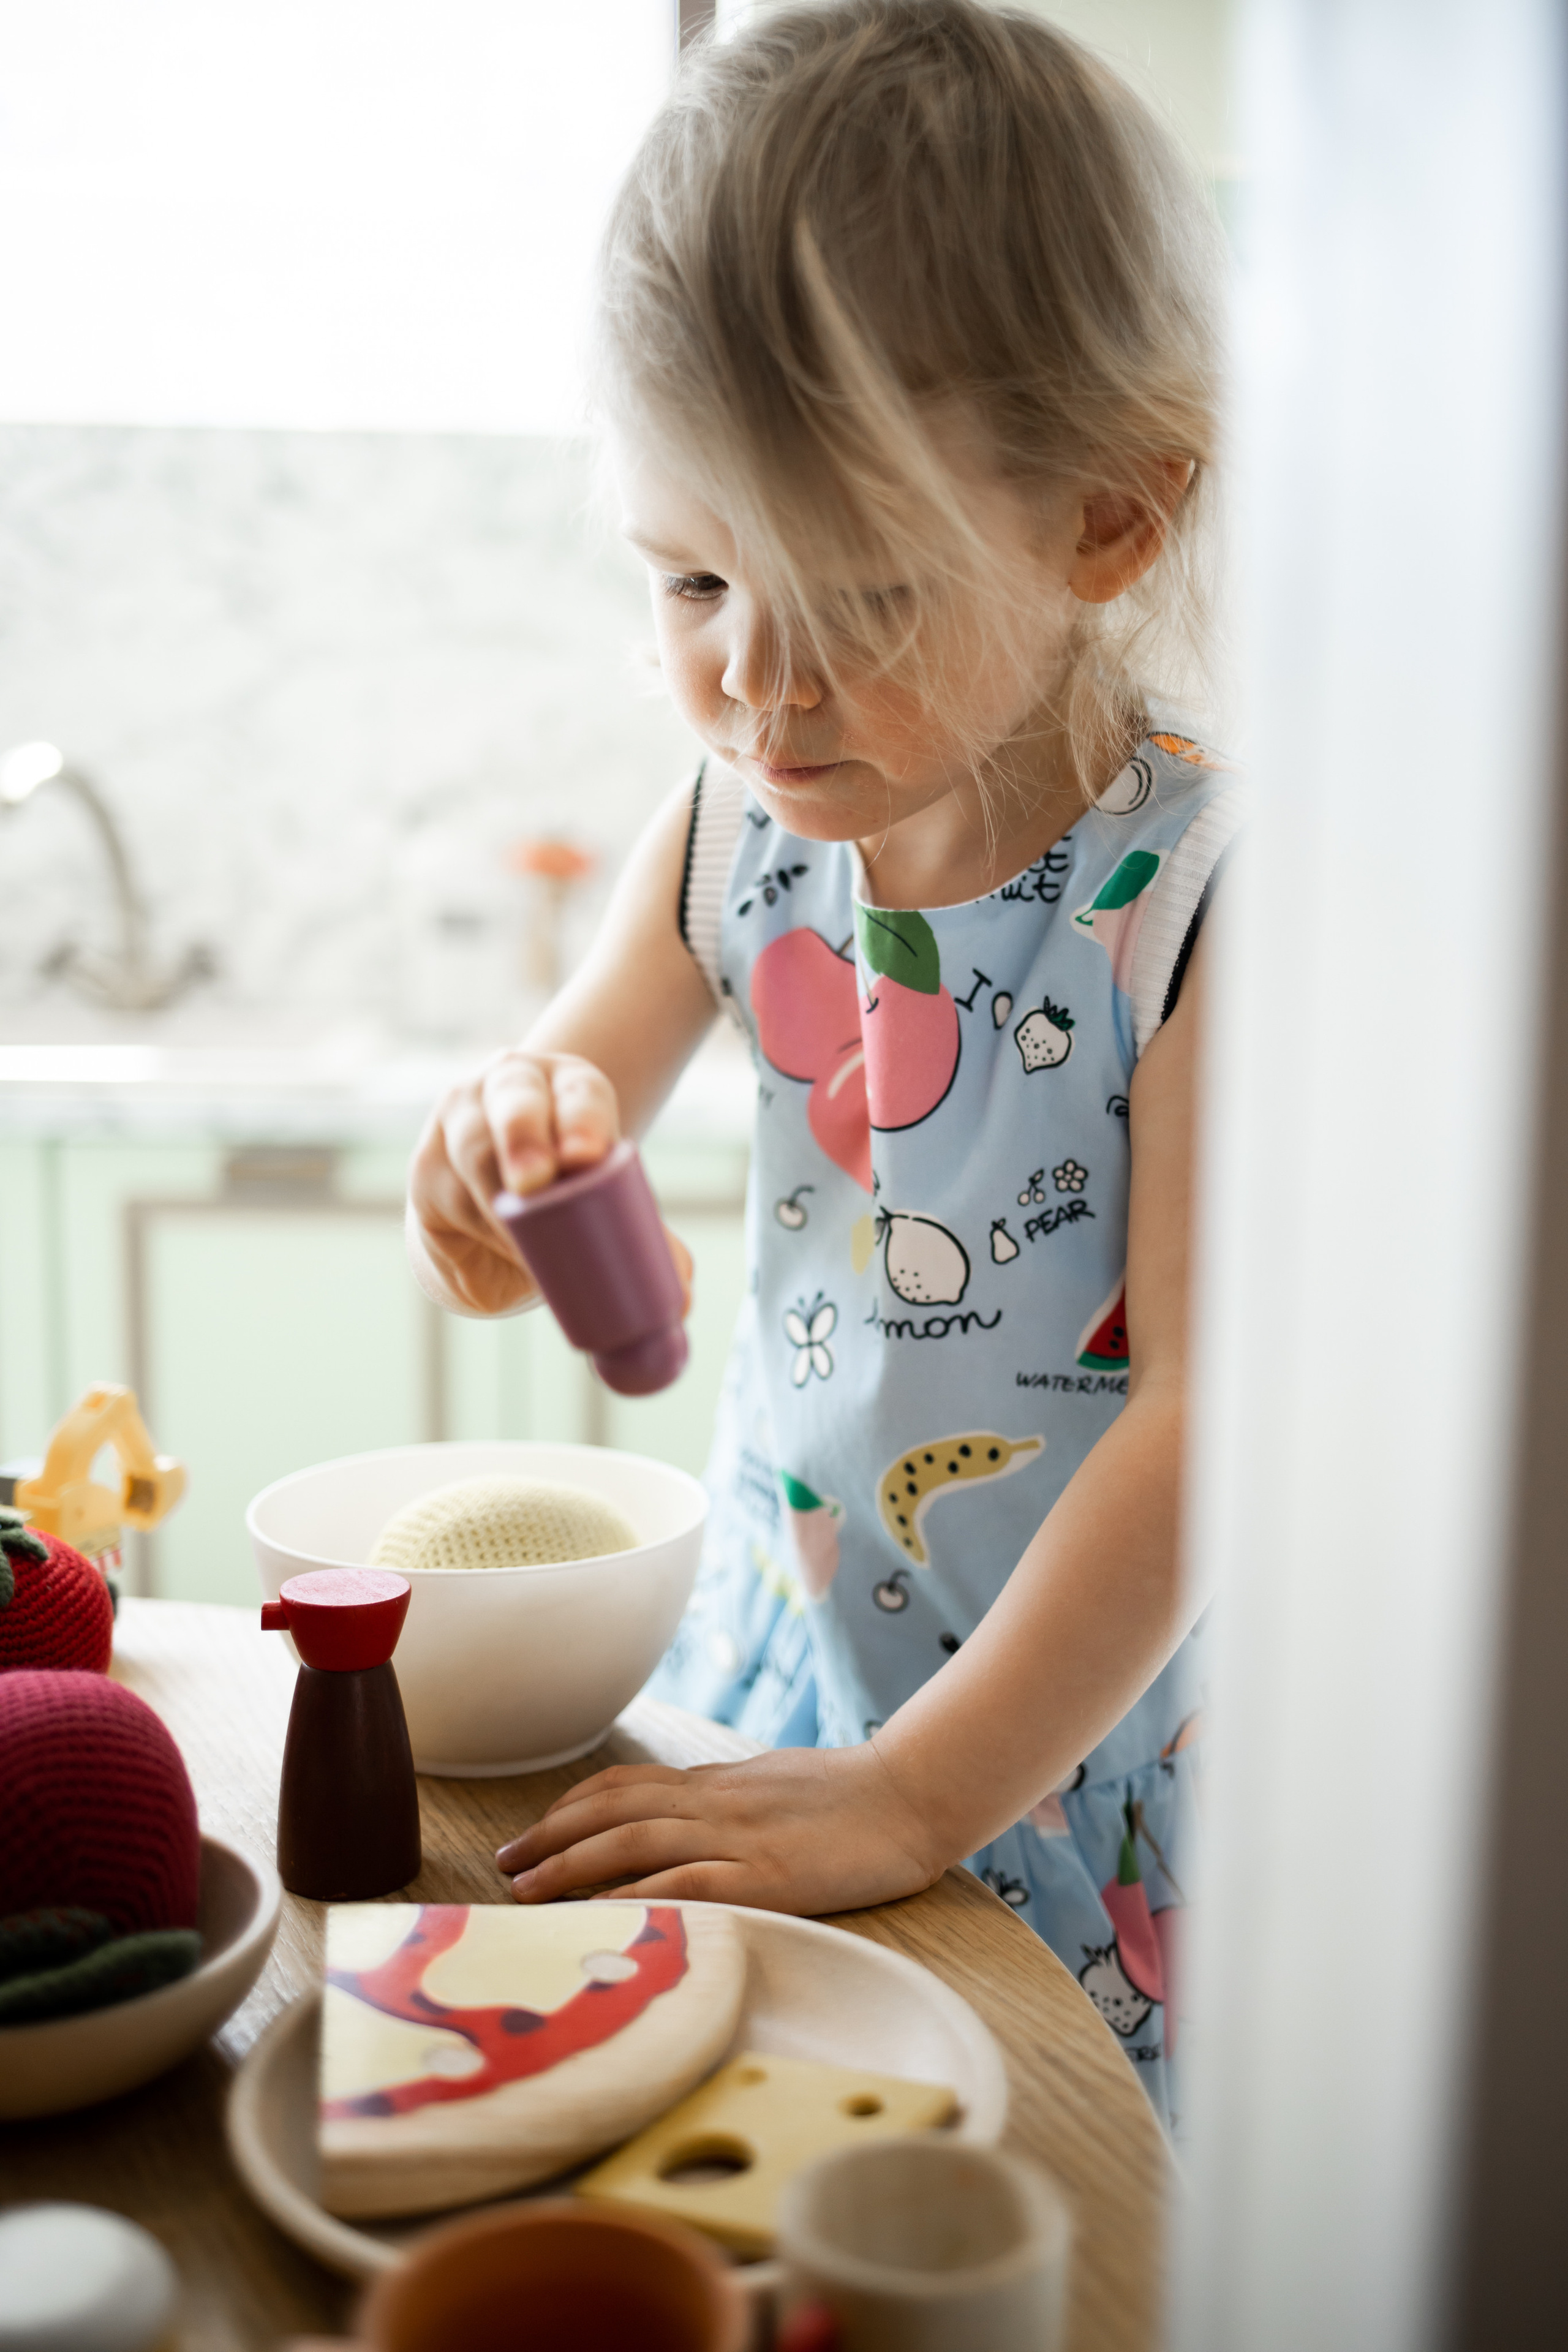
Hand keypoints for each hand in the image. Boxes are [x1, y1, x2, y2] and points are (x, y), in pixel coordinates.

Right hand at [407, 1047, 690, 1317]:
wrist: (497, 1198)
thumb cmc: (565, 1188)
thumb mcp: (604, 1197)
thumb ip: (643, 1236)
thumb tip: (682, 1297)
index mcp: (570, 1086)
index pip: (579, 1093)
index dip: (583, 1122)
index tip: (585, 1158)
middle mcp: (511, 1086)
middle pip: (513, 1102)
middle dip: (524, 1139)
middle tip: (536, 1184)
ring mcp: (461, 1120)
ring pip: (476, 1154)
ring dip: (502, 1205)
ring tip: (527, 1247)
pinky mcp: (428, 1165)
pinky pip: (451, 1196)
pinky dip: (479, 1229)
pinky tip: (500, 1246)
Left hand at [494, 1744, 949, 1916]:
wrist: (911, 1793)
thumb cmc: (851, 1795)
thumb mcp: (774, 1786)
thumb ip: (727, 1801)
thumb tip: (684, 1817)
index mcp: (717, 1784)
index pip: (624, 1786)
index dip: (569, 1808)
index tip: (531, 1834)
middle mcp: (716, 1804)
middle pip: (611, 1811)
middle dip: (550, 1837)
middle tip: (504, 1866)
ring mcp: (739, 1839)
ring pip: (634, 1840)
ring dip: (572, 1864)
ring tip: (528, 1892)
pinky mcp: (767, 1876)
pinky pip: (690, 1881)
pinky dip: (639, 1893)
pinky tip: (603, 1913)